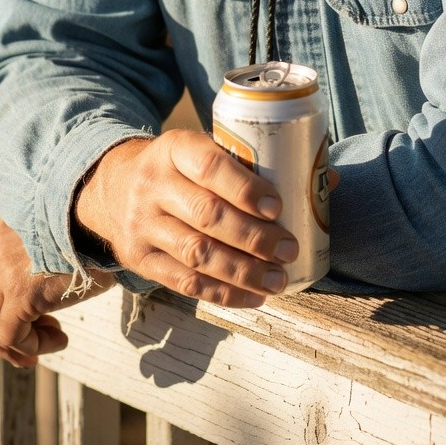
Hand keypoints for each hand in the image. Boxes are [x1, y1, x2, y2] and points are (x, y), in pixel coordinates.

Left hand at [0, 222, 113, 368]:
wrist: (108, 225)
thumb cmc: (95, 232)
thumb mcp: (58, 242)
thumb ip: (39, 261)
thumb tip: (39, 300)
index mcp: (6, 232)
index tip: (17, 322)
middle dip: (0, 332)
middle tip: (28, 347)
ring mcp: (6, 273)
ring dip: (18, 344)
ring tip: (48, 345)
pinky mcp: (21, 294)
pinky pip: (13, 336)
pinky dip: (33, 346)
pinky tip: (60, 340)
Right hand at [74, 130, 298, 308]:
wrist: (113, 186)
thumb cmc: (180, 168)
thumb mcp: (204, 149)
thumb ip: (256, 163)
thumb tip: (331, 178)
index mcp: (174, 148)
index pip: (210, 166)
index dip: (245, 188)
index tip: (278, 207)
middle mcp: (153, 184)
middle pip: (206, 215)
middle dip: (253, 237)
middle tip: (289, 249)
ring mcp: (142, 225)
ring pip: (196, 254)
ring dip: (243, 272)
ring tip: (279, 280)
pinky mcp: (139, 260)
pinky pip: (185, 283)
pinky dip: (224, 294)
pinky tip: (253, 297)